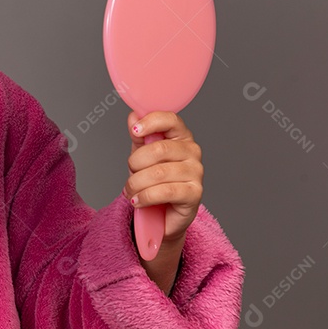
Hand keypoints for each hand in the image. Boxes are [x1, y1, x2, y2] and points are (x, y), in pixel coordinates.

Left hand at [122, 111, 202, 242]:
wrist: (162, 213)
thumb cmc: (153, 180)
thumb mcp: (142, 154)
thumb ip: (139, 135)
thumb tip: (134, 116)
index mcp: (181, 136)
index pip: (171, 119)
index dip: (151, 122)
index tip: (135, 130)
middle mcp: (193, 152)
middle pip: (159, 149)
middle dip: (135, 162)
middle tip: (130, 172)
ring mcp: (196, 173)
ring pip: (158, 173)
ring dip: (136, 184)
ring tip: (130, 191)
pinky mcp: (195, 194)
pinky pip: (164, 192)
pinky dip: (144, 197)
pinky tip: (137, 201)